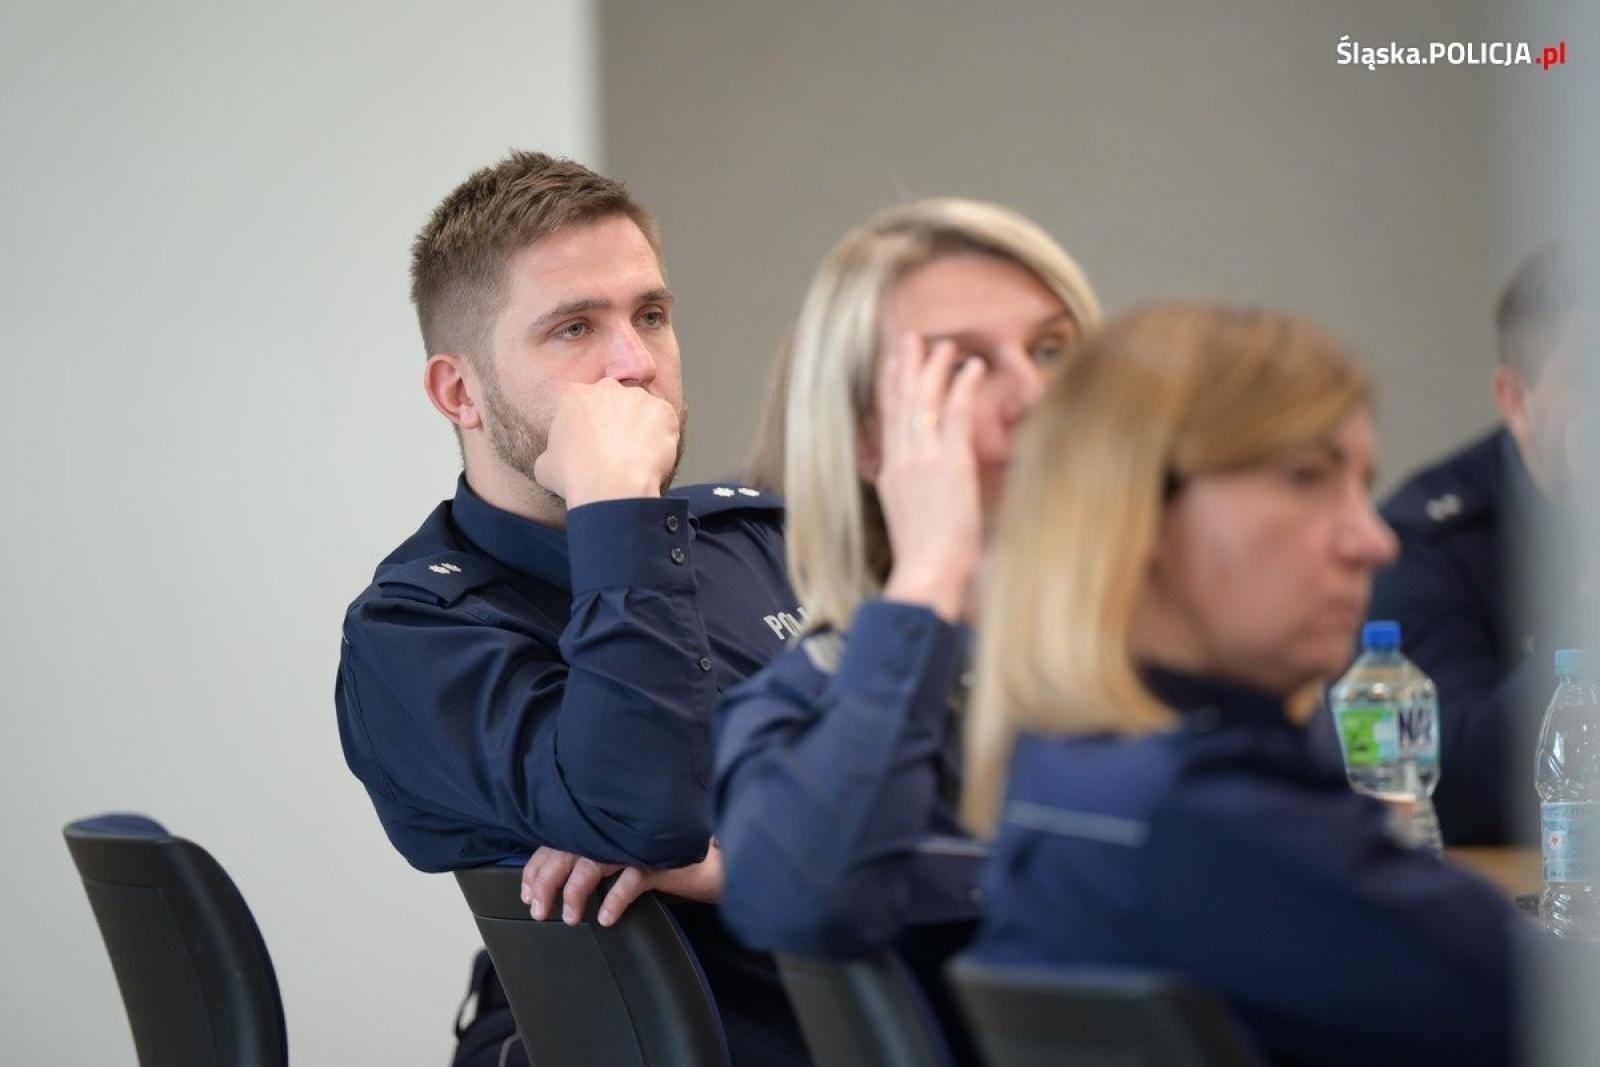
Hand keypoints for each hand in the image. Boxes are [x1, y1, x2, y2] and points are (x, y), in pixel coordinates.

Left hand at [520, 843, 723, 927]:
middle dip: (547, 882)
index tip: (527, 894)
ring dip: (576, 892)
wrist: (706, 865)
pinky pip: (632, 879)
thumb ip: (588, 863)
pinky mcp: (659, 859)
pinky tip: (606, 917)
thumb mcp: (617, 860)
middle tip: (539, 910)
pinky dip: (615, 899)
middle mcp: (614, 831)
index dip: (537, 868)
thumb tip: (549, 887)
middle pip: (568, 850)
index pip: (557, 843)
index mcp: (600, 828)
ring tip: (570, 917)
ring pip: (593, 862)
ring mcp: (636, 843)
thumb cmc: (657, 864)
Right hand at [533, 379, 679, 508]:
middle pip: (614, 399)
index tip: (593, 441)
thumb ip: (552, 451)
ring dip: (641, 427)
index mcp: (574, 395)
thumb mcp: (545, 466)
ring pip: (642, 409)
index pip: (583, 401)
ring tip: (636, 456)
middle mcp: (607, 388)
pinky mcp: (663, 410)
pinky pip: (665, 421)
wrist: (611, 488)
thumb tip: (555, 458)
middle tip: (616, 447)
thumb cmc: (575, 478)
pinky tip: (652, 457)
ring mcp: (638, 397)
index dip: (589, 422)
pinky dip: (662, 437)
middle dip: (616, 418)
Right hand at [874, 334, 985, 621]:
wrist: (927, 572)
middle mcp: (902, 460)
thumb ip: (911, 497)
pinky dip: (963, 387)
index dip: (891, 389)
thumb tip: (919, 491)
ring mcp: (923, 459)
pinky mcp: (949, 463)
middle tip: (911, 339)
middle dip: (906, 367)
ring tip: (944, 345)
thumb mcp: (908, 521)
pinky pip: (956, 414)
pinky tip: (972, 367)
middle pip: (901, 403)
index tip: (893, 365)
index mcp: (891, 474)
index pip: (888, 422)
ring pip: (925, 401)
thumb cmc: (926, 561)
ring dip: (934, 368)